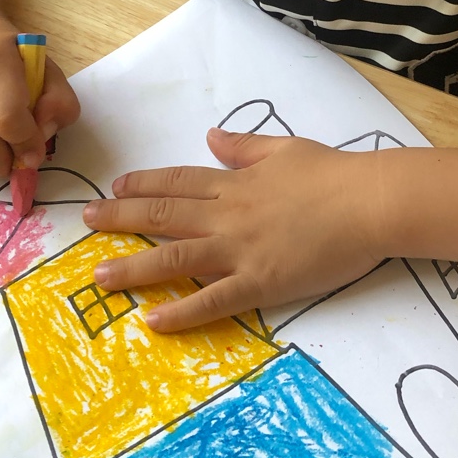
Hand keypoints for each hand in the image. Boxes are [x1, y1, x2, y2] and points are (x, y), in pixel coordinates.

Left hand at [82, 127, 384, 330]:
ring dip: (133, 267)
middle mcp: (228, 214)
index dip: (143, 184)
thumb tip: (211, 136)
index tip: (115, 187)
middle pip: (163, 215)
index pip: (178, 181)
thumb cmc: (335, 173)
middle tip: (87, 221)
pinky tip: (151, 321)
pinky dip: (180, 312)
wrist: (370, 202)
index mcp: (235, 182)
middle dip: (121, 218)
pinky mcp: (261, 282)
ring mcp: (241, 250)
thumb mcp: (285, 148)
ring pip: (175, 258)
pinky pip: (212, 301)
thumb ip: (245, 146)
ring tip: (99, 276)